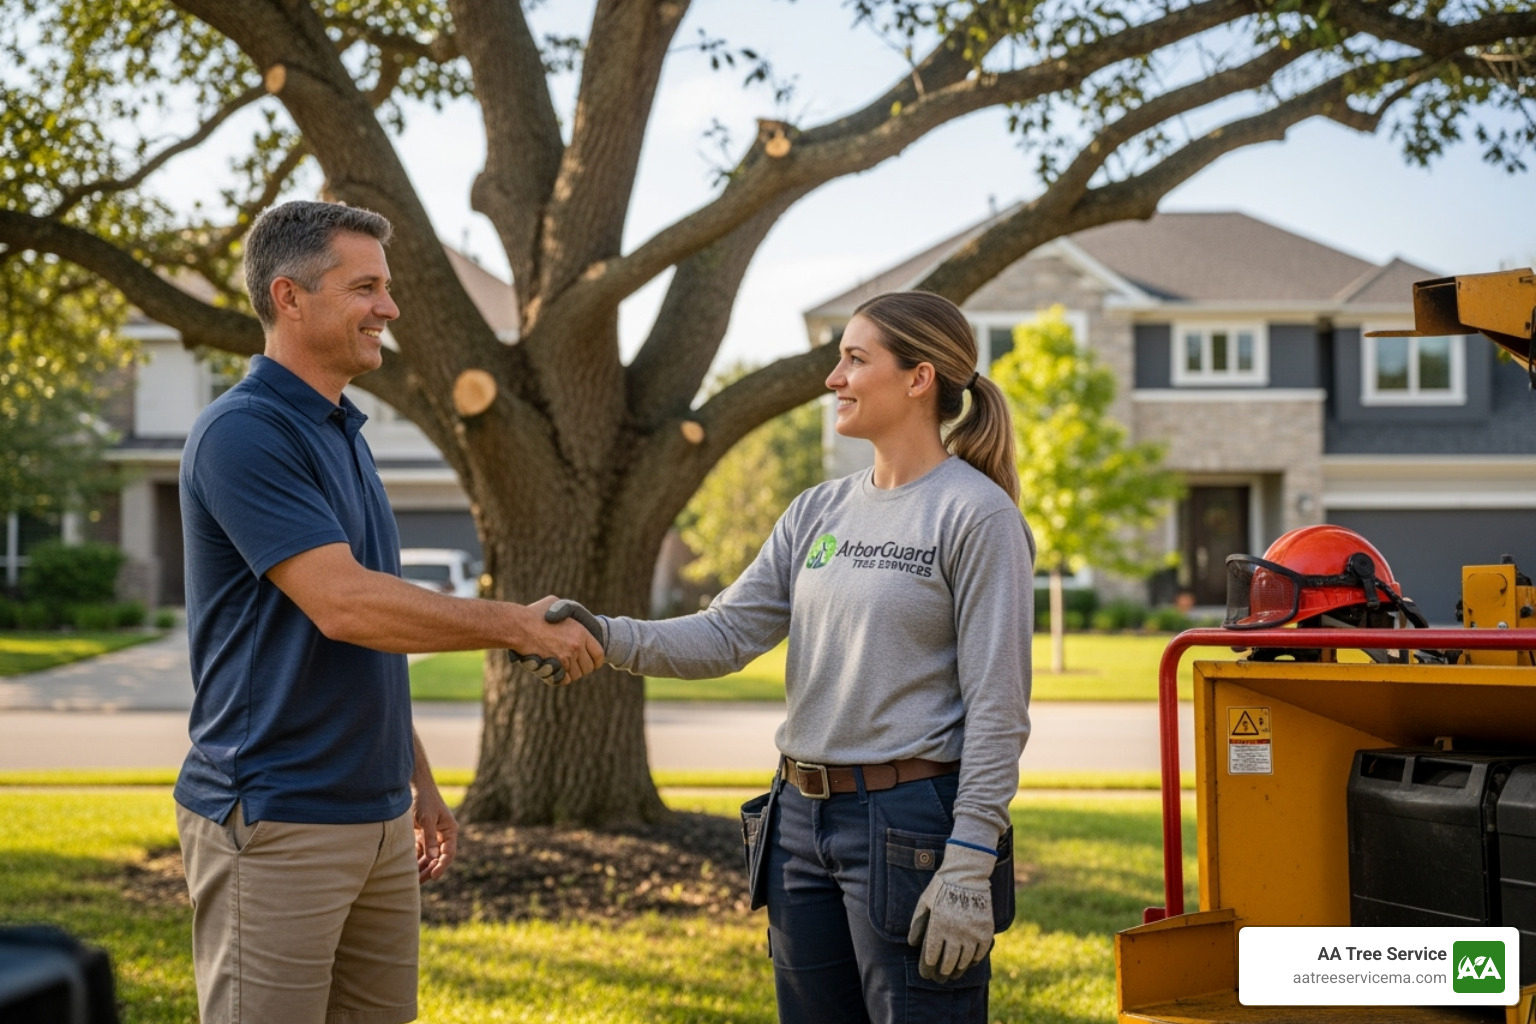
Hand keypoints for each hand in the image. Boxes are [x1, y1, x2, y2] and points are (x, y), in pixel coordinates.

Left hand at [412, 781, 457, 882]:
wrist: (414, 786)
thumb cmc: (424, 800)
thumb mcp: (427, 818)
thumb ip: (430, 838)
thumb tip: (433, 858)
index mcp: (449, 830)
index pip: (448, 853)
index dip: (442, 865)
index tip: (434, 876)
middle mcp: (442, 836)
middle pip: (438, 858)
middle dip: (430, 870)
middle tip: (419, 882)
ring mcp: (431, 837)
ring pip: (428, 857)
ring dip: (422, 868)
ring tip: (413, 880)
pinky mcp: (420, 837)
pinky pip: (419, 852)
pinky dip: (415, 861)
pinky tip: (408, 870)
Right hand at [515, 596, 603, 684]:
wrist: (518, 626)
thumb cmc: (533, 614)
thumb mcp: (554, 603)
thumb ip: (566, 609)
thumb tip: (568, 611)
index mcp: (581, 632)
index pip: (599, 654)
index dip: (596, 660)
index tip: (593, 662)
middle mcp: (576, 647)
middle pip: (588, 667)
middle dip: (583, 668)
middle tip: (575, 665)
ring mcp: (565, 659)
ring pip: (576, 675)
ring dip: (571, 673)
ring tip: (564, 666)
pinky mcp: (553, 668)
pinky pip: (564, 680)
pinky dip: (561, 678)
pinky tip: (556, 671)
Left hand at [907, 841, 995, 982]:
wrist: (967, 874)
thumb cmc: (942, 886)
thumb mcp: (924, 901)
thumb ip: (917, 922)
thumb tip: (911, 943)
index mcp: (939, 925)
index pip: (932, 954)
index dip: (929, 966)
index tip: (927, 972)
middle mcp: (956, 931)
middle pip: (949, 961)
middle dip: (943, 972)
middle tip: (940, 978)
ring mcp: (972, 932)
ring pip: (965, 959)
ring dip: (958, 969)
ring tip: (954, 974)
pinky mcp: (986, 930)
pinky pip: (981, 952)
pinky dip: (975, 960)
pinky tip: (969, 963)